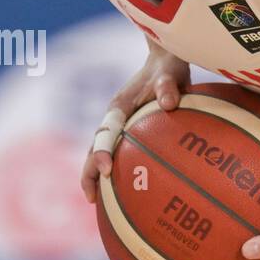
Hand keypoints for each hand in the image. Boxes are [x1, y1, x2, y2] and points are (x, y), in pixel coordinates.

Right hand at [82, 41, 190, 203]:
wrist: (164, 58)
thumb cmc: (169, 66)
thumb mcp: (171, 72)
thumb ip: (168, 86)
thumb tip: (169, 104)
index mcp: (118, 106)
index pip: (104, 133)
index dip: (101, 152)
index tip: (106, 171)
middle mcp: (113, 117)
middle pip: (93, 148)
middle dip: (88, 172)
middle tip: (91, 197)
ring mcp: (118, 125)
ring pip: (99, 152)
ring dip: (94, 175)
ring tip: (96, 201)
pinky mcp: (127, 130)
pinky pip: (115, 152)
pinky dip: (112, 170)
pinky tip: (121, 192)